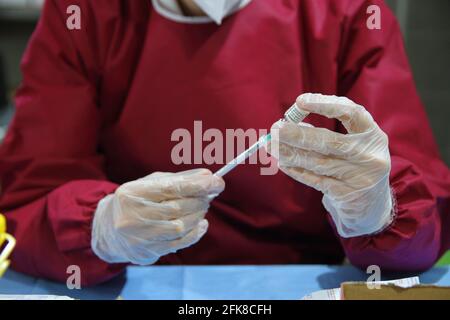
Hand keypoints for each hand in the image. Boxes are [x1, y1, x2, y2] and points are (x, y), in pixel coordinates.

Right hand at [91, 169, 224, 263]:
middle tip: (209, 195)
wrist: (109, 230)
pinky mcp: (148, 252)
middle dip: (200, 200)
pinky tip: (199, 224)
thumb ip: (180, 179)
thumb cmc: (137, 201)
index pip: (172, 188)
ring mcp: (140, 237)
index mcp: (133, 193)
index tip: (218, 181)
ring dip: (198, 215)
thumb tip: (208, 177)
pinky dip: (195, 232)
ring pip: (181, 226)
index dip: (198, 185)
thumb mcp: (152, 184)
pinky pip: (180, 243)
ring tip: (201, 208)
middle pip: (178, 208)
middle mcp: (133, 216)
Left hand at [269, 93, 393, 236]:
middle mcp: (369, 155)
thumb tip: (290, 124)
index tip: (300, 101)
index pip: (351, 112)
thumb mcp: (350, 145)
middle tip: (275, 129)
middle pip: (329, 141)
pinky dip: (297, 171)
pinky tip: (283, 163)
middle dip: (298, 134)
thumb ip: (325, 134)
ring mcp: (359, 177)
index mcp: (372, 135)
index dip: (325, 104)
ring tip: (271, 145)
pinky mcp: (346, 194)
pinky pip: (315, 180)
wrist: (371, 205)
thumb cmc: (354, 165)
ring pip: (318, 162)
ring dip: (291, 153)